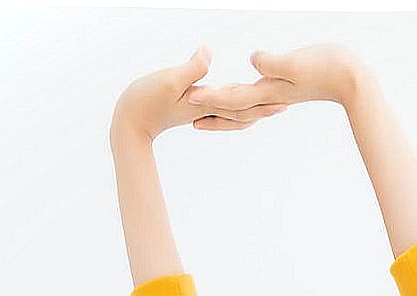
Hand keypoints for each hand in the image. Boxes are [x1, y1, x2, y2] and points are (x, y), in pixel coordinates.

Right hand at [111, 45, 286, 141]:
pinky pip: (219, 107)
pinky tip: (233, 97)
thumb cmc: (146, 100)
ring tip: (267, 103)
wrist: (129, 122)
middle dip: (264, 108)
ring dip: (251, 108)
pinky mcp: (192, 107)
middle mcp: (208, 110)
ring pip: (232, 111)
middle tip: (286, 104)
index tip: (284, 101)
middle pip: (243, 112)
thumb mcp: (170, 80)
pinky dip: (231, 104)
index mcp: (208, 105)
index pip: (242, 105)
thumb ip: (192, 68)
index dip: (263, 102)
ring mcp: (200, 110)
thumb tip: (210, 52)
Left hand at [183, 43, 368, 115]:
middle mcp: (272, 96)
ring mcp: (279, 94)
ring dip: (224, 109)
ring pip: (245, 106)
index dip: (212, 97)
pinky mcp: (285, 88)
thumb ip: (273, 63)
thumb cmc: (328, 68)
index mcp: (272, 91)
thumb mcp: (297, 63)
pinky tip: (238, 92)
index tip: (190, 96)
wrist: (352, 80)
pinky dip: (242, 99)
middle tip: (187, 110)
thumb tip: (253, 61)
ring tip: (205, 108)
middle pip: (236, 109)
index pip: (235, 98)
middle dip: (211, 111)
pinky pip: (256, 97)